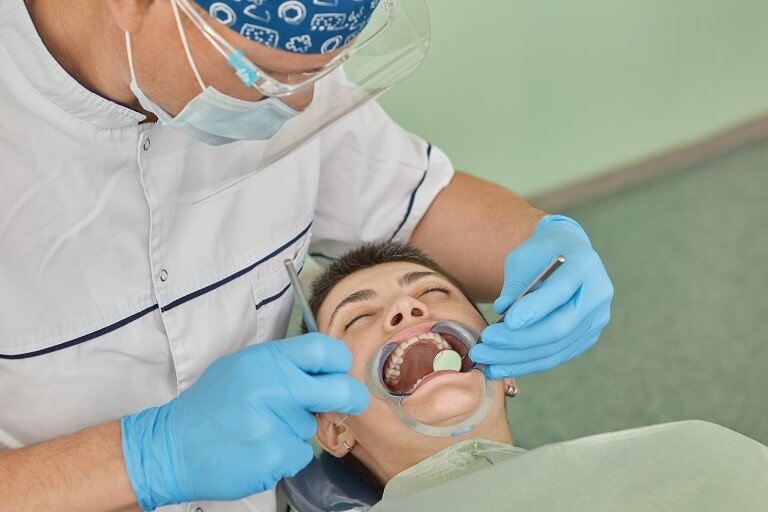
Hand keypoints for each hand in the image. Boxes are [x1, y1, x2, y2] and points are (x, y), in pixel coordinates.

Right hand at [120, 333, 368, 509]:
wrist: (169, 447)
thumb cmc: (210, 405)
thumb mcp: (243, 367)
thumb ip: (283, 364)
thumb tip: (325, 367)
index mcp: (265, 360)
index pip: (323, 350)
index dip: (340, 360)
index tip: (341, 369)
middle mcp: (272, 389)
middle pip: (339, 389)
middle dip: (352, 397)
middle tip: (351, 401)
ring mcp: (275, 425)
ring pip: (311, 426)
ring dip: (296, 429)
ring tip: (260, 429)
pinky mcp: (274, 457)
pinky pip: (299, 454)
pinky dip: (284, 454)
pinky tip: (257, 449)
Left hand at [470, 215, 612, 377]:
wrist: (567, 252)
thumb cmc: (539, 253)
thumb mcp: (522, 259)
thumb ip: (514, 287)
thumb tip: (501, 317)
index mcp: (583, 265)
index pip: (560, 292)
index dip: (533, 310)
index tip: (505, 323)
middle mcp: (597, 295)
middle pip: (558, 328)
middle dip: (517, 341)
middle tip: (483, 347)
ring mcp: (595, 320)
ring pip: (555, 348)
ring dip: (516, 359)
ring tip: (485, 362)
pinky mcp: (587, 338)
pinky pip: (555, 356)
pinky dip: (526, 364)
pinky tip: (500, 367)